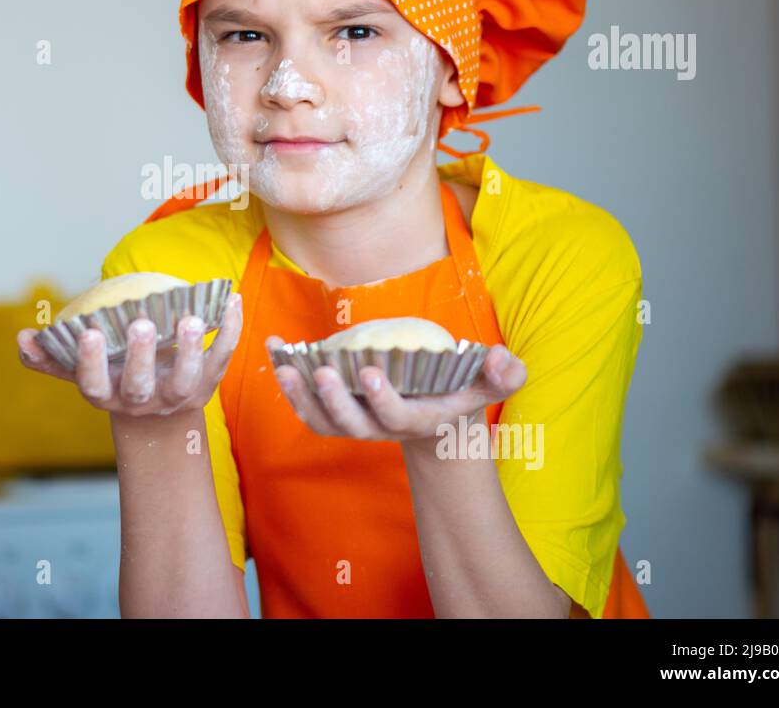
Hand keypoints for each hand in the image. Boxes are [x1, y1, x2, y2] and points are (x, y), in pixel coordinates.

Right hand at [16, 293, 242, 417]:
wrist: (161, 414)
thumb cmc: (115, 377)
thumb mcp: (84, 371)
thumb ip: (52, 357)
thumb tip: (22, 339)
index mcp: (110, 395)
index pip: (94, 385)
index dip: (89, 362)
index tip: (87, 333)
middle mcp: (144, 401)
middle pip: (140, 386)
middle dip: (139, 356)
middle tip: (138, 324)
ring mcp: (179, 396)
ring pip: (186, 379)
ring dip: (190, 349)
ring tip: (190, 317)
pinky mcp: (209, 385)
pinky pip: (222, 357)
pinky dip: (229, 330)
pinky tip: (230, 300)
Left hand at [267, 339, 526, 442]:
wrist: (432, 418)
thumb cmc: (459, 393)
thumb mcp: (488, 384)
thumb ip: (504, 374)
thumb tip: (503, 358)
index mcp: (414, 420)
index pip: (395, 416)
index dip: (381, 398)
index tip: (370, 372)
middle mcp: (379, 427)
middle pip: (351, 424)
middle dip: (335, 400)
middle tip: (322, 371)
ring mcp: (353, 422)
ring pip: (320, 418)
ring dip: (299, 393)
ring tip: (286, 362)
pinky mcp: (333, 413)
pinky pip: (305, 404)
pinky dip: (287, 381)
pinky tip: (275, 351)